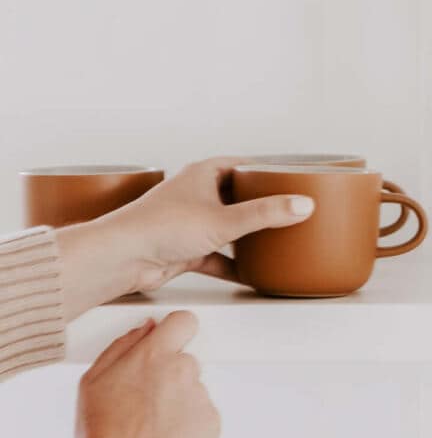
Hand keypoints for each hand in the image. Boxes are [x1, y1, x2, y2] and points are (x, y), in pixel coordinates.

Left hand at [56, 158, 314, 319]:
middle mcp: (196, 195)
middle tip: (289, 209)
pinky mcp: (186, 249)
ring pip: (228, 226)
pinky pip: (218, 256)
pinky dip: (234, 265)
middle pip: (238, 195)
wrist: (123, 258)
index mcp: (203, 174)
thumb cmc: (158, 227)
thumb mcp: (224, 219)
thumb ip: (266, 213)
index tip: (289, 176)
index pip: (241, 164)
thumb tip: (302, 204)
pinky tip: (252, 273)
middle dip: (261, 204)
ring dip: (248, 235)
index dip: (264, 169)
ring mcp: (191, 223)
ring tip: (276, 239)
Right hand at [75, 313, 219, 437]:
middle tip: (145, 402)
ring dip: (178, 403)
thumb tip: (146, 328)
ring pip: (192, 391)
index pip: (184, 321)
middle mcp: (183, 370)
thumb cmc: (102, 433)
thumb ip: (122, 346)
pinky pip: (202, 416)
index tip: (170, 342)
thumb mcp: (93, 381)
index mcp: (154, 355)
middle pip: (185, 361)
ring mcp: (201, 396)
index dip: (176, 331)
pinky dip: (189, 425)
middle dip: (169, 375)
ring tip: (151, 427)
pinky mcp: (213, 422)